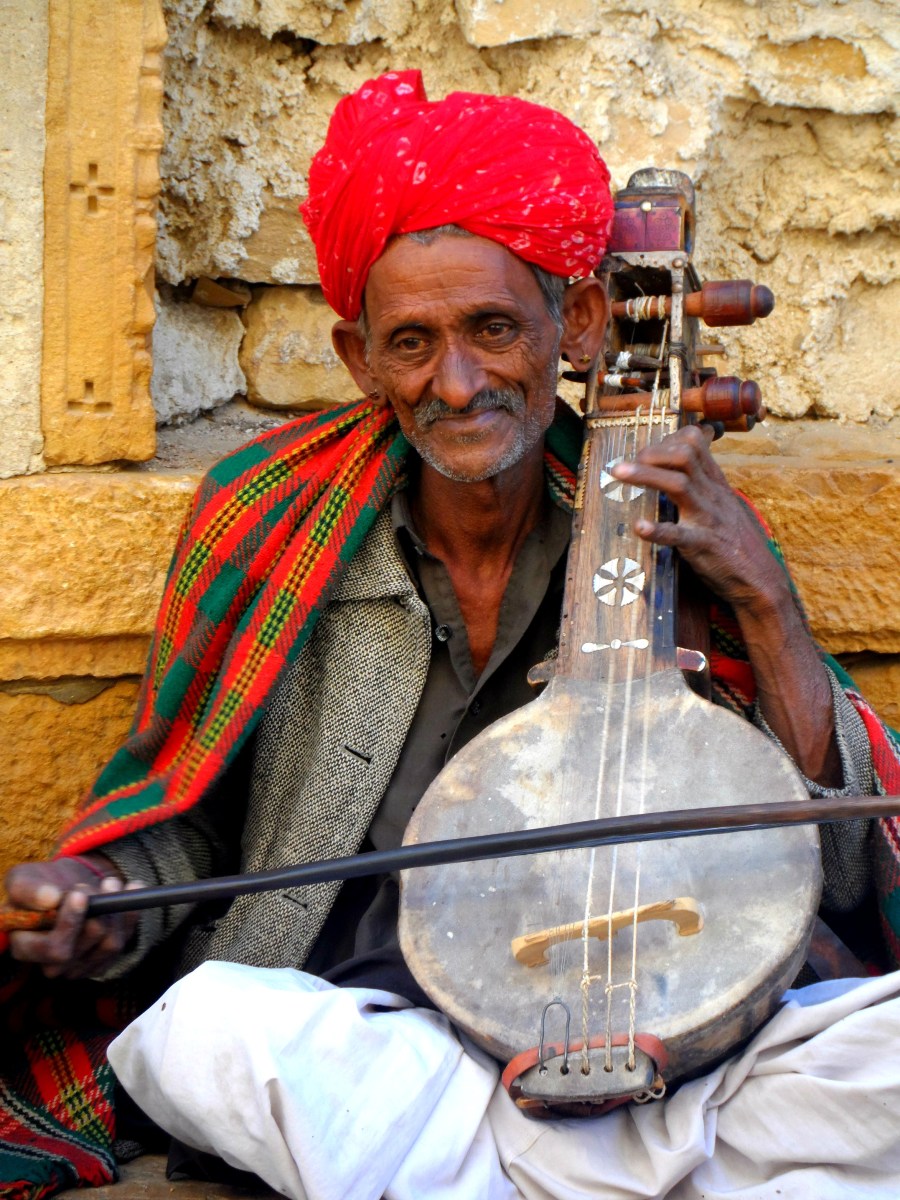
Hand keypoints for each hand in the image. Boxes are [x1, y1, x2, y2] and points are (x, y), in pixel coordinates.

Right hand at [4, 856, 141, 978]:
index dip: (69, 923)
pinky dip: (131, 913)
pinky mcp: (104, 960)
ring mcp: (80, 966)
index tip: (80, 893)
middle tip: (104, 884)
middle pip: (85, 949)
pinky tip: (131, 889)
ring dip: (116, 911)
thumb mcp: (24, 880)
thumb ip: (29, 890)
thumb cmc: (39, 885)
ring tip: (112, 882)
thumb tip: (50, 898)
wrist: (63, 885)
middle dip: (97, 914)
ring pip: (109, 945)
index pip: (53, 948)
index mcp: (26, 948)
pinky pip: (126, 939)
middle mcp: (53, 965)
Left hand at [610, 423, 787, 615]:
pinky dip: (657, 530)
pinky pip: (679, 535)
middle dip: (652, 452)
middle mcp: (712, 494)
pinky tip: (639, 527)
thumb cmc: (735, 541)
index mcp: (715, 483)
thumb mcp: (722, 504)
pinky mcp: (703, 545)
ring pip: (679, 483)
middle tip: (626, 464)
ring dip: (645, 475)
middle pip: (685, 454)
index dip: (666, 439)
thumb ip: (703, 483)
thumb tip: (681, 465)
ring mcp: (708, 518)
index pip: (695, 442)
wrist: (760, 578)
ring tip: (618, 472)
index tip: (645, 450)